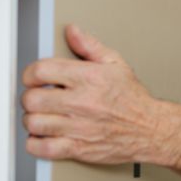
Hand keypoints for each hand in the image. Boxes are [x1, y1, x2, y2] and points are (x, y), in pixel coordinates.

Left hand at [21, 25, 162, 163]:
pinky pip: (43, 148)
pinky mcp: (78, 148)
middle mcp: (82, 102)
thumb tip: (72, 31)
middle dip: (30, 97)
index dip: (30, 73)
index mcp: (89, 78)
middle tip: (37, 97)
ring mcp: (79, 126)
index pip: (41, 71)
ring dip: (32, 119)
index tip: (33, 77)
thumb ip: (90, 46)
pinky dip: (36, 143)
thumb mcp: (116, 63)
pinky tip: (42, 135)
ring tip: (41, 115)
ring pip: (34, 123)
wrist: (150, 127)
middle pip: (32, 99)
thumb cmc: (133, 98)